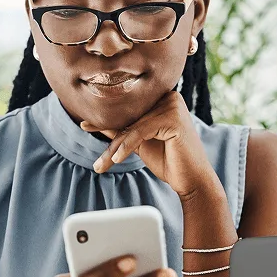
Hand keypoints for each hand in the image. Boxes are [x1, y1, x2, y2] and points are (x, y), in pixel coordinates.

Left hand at [80, 90, 220, 198]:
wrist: (190, 180)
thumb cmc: (168, 160)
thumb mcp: (138, 142)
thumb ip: (119, 129)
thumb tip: (90, 122)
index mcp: (163, 97)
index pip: (129, 108)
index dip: (107, 118)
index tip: (85, 125)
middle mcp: (169, 96)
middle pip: (130, 115)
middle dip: (109, 133)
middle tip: (89, 142)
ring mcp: (173, 105)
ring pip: (133, 125)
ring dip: (114, 146)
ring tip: (100, 164)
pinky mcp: (174, 118)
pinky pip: (141, 131)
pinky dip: (126, 146)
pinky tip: (116, 160)